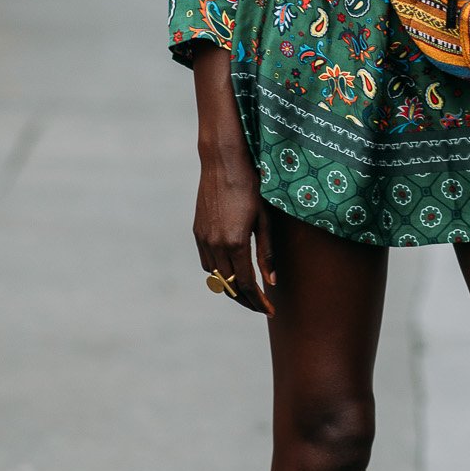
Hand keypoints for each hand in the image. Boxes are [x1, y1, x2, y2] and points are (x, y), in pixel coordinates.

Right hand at [191, 44, 274, 314]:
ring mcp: (203, 238)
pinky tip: (230, 273)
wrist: (223, 160)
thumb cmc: (252, 185)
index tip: (271, 310)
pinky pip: (206, 262)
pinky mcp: (197, 231)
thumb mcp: (265, 219)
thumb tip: (272, 281)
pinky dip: (218, 273)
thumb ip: (267, 252)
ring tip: (248, 294)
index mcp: (236, 242)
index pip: (247, 284)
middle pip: (230, 285)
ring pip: (215, 277)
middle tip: (262, 306)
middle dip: (247, 300)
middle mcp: (215, 244)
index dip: (259, 301)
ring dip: (231, 289)